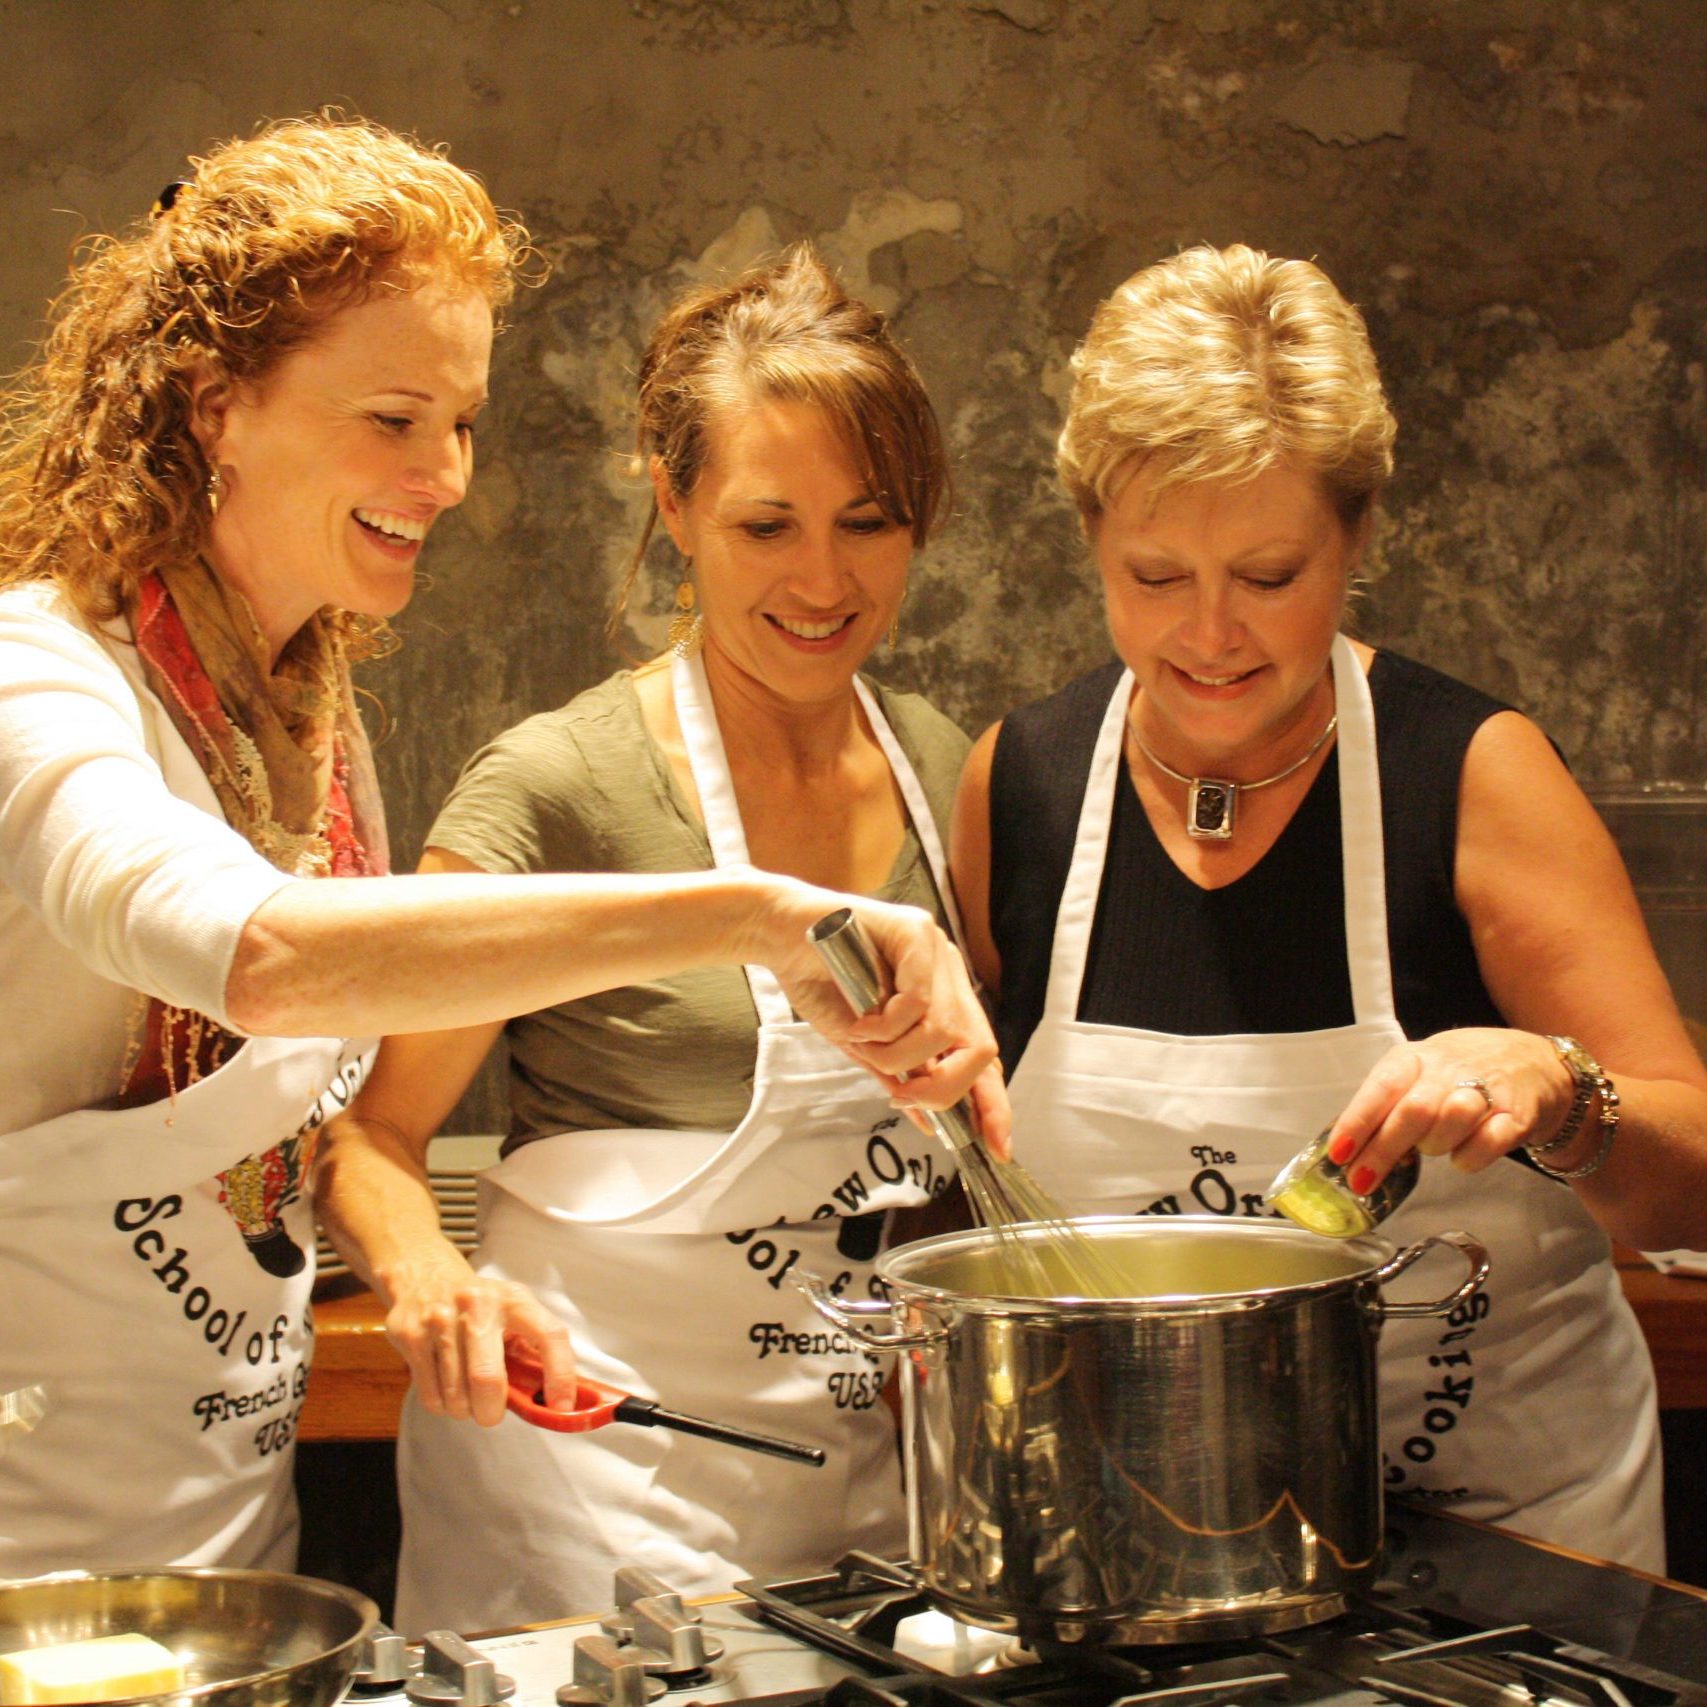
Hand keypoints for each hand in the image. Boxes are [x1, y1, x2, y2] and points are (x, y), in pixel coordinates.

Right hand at [379, 1244, 576, 1426]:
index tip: (561, 1405)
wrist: (423, 1275)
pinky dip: (442, 1406)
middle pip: (487, 1379)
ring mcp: (441, 1319)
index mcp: (514, 1299)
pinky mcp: (411, 1335)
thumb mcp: (512, 1311)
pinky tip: (446, 1389)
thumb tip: (553, 1401)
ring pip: (456, 1395)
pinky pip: (431, 1396)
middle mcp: (479, 1304)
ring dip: (465, 1410)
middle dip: (491, 1412)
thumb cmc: (479, 1305)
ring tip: (466, 1397)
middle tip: (491, 1415)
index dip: (560, 1375)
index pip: (549, 1335)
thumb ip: (532, 1350)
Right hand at [754, 879, 1012, 1158]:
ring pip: (945, 1030)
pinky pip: (918, 1001)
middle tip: (902, 1096)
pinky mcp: (916, 932)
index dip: (993, 1103)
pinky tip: (859, 1020)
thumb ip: (898, 1075)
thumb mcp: (863, 1044)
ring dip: (897, 1054)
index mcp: (943, 999)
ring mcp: (936, 952)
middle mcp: (949, 975)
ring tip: (862, 1042)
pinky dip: (885, 1025)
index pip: (981, 1054)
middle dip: (944, 1087)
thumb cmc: (818, 982)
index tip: (997, 1148)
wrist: (779, 935)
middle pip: (980, 1048)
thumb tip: (929, 1123)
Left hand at [1324, 1026, 1575, 1193]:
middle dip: (1382, 1151)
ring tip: (1429, 1148)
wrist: (1532, 1063)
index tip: (1339, 1154)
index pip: (1381, 1087)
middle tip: (1361, 1181)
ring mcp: (1487, 1090)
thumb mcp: (1417, 1074)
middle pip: (1413, 1110)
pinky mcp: (1517, 1115)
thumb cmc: (1459, 1073)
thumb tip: (1348, 1147)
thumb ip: (1387, 1105)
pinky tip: (1462, 1156)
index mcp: (1415, 1058)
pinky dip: (1468, 1158)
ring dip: (1432, 1145)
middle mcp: (1449, 1068)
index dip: (1357, 1121)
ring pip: (1451, 1120)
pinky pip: (1488, 1142)